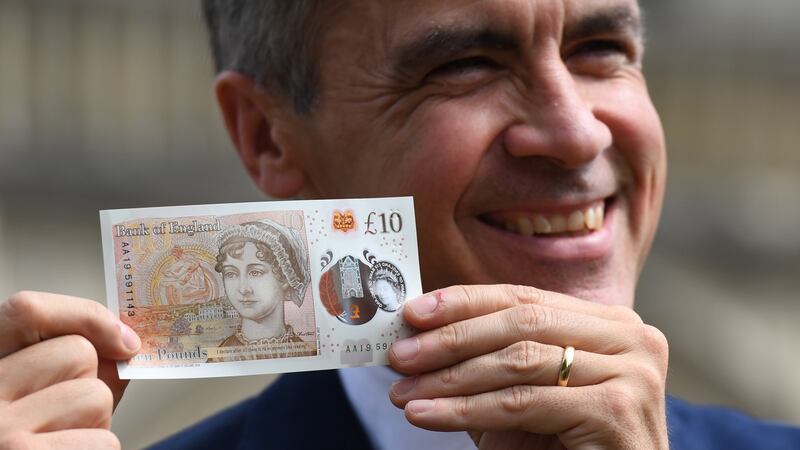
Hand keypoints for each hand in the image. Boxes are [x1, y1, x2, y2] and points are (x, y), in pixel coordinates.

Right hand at [0, 292, 140, 448]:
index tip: (123, 339)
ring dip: (94, 424)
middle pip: (78, 354)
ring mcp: (1, 434)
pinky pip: (103, 442)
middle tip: (61, 419)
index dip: (84, 316)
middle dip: (90, 383)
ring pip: (96, 397)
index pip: (26, 311)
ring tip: (59, 444)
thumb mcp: (31, 399)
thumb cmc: (26, 442)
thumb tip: (124, 343)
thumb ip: (66, 370)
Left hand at [388, 285, 668, 449]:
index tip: (412, 313)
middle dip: (451, 338)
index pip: (524, 297)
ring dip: (450, 377)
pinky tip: (426, 415)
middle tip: (399, 356)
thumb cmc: (563, 448)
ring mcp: (630, 371)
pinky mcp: (615, 409)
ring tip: (404, 393)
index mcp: (608, 322)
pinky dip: (465, 409)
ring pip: (519, 361)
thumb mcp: (522, 392)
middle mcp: (629, 337)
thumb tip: (418, 336)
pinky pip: (522, 402)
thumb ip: (487, 359)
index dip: (464, 302)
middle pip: (521, 322)